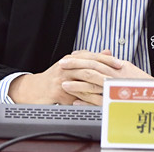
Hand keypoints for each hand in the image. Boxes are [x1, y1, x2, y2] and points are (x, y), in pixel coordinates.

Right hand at [8, 49, 151, 105]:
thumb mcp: (71, 66)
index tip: (120, 64)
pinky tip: (98, 101)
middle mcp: (66, 66)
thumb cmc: (55, 79)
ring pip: (84, 80)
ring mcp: (61, 79)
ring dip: (100, 85)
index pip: (92, 56)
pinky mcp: (58, 92)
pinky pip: (76, 96)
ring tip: (112, 88)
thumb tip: (108, 52)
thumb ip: (89, 59)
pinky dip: (89, 99)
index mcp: (71, 59)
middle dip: (106, 70)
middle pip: (89, 66)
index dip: (107, 60)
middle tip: (118, 75)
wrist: (34, 90)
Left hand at [59, 49, 152, 105]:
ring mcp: (113, 90)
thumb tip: (103, 54)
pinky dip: (85, 102)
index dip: (80, 58)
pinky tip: (75, 101)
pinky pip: (96, 103)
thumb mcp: (127, 67)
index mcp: (115, 67)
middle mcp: (113, 77)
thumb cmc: (140, 81)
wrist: (153, 95)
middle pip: (90, 70)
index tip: (68, 58)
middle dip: (74, 68)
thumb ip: (112, 61)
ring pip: (91, 86)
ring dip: (76, 86)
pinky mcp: (113, 102)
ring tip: (64, 84)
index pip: (94, 60)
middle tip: (61, 66)